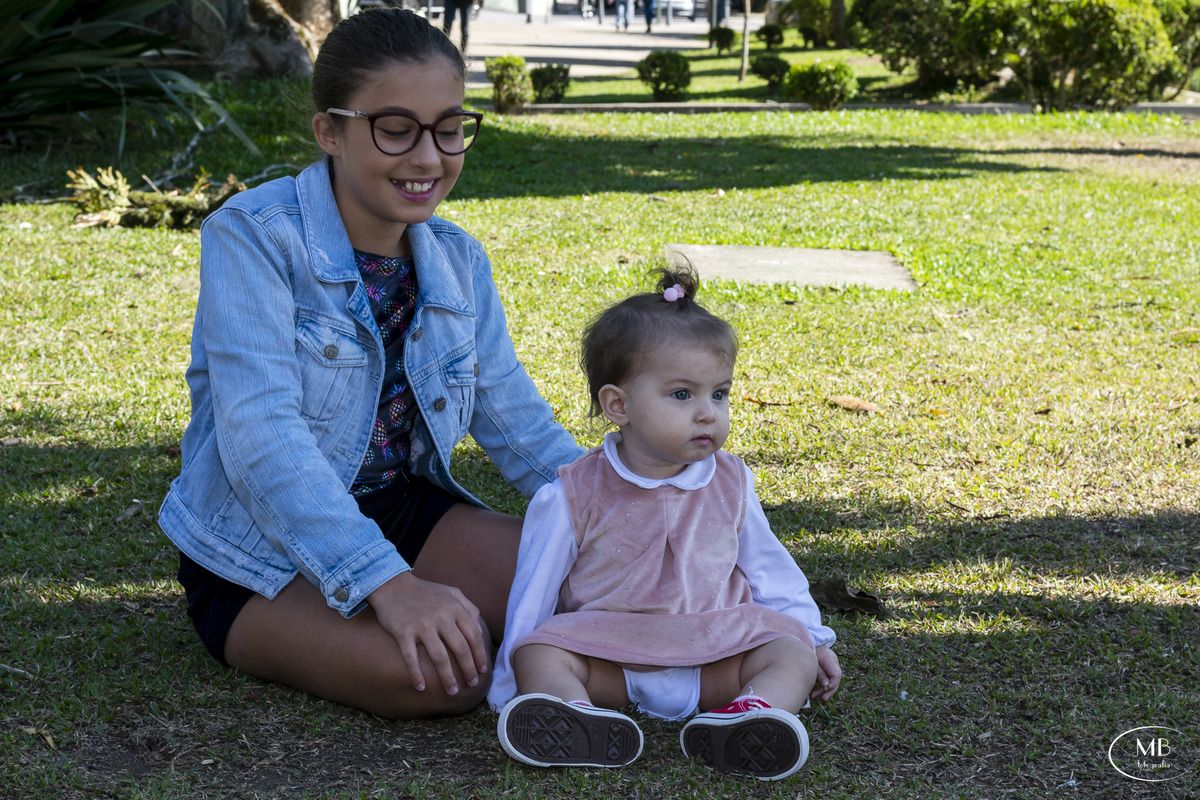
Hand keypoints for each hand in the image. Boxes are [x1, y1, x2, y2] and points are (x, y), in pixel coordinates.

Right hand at [368, 571, 488, 694]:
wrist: (393, 586)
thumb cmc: (425, 592)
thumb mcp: (451, 592)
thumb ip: (469, 608)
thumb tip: (480, 631)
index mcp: (454, 608)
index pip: (473, 636)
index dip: (479, 655)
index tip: (482, 671)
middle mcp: (441, 617)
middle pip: (460, 649)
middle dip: (468, 670)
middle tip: (471, 684)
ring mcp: (422, 625)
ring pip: (439, 657)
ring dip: (447, 678)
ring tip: (452, 691)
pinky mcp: (403, 632)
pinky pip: (411, 657)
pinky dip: (416, 674)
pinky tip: (421, 687)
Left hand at [810, 645, 841, 700]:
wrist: (804, 642)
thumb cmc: (808, 652)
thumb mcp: (813, 663)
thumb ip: (820, 674)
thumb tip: (827, 686)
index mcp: (830, 659)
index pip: (836, 675)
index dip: (832, 684)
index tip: (826, 690)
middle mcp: (833, 662)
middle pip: (835, 679)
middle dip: (829, 690)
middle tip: (823, 698)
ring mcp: (831, 664)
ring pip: (831, 680)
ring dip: (824, 689)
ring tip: (814, 696)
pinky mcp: (827, 667)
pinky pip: (828, 678)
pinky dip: (822, 685)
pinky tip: (815, 692)